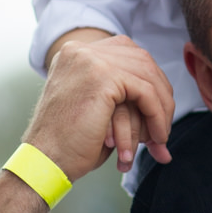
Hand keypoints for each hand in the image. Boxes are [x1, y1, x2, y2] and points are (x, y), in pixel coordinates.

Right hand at [0, 38, 174, 212]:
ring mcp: (90, 59)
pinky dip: (158, 115)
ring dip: (162, 108)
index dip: (149, 80)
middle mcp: (81, 49)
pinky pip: (146, 93)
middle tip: (164, 126)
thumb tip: (166, 104)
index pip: (128, 54)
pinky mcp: (102, 77)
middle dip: (160, 94)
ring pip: (147, 77)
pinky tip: (158, 136)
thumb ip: (125, 95)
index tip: (159, 108)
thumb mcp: (97, 108)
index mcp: (76, 53)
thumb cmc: (68, 144)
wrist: (45, 162)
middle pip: (142, 61)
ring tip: (161, 136)